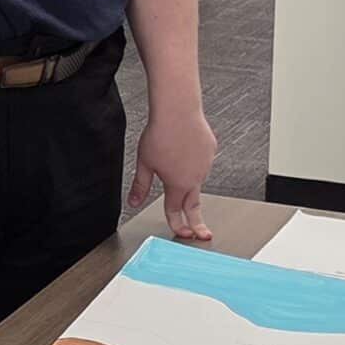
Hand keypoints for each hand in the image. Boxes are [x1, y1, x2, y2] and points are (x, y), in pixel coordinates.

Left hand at [128, 107, 216, 243]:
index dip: (177, 224)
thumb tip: (133, 202)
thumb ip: (140, 186)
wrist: (178, 110)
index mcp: (177, 184)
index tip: (182, 233)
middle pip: (195, 205)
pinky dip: (194, 161)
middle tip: (204, 234)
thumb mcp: (144, 163)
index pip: (175, 211)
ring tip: (176, 163)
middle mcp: (194, 178)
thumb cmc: (160, 133)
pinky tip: (184, 148)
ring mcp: (205, 164)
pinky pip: (202, 162)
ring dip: (189, 182)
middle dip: (198, 223)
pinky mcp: (210, 150)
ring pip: (197, 179)